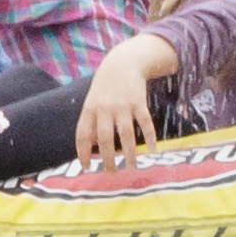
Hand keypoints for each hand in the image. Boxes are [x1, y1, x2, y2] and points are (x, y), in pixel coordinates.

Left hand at [74, 35, 175, 166]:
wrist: (121, 64)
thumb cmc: (104, 87)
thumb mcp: (92, 102)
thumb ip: (91, 122)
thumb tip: (90, 146)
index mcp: (90, 109)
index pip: (83, 135)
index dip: (83, 153)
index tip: (86, 168)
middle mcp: (105, 109)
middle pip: (104, 139)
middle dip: (108, 158)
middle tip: (111, 173)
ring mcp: (123, 106)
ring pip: (126, 135)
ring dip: (130, 154)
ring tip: (132, 168)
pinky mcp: (138, 102)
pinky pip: (145, 123)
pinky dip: (150, 137)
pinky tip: (152, 149)